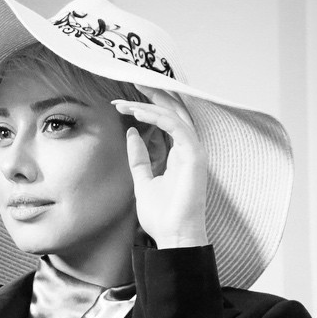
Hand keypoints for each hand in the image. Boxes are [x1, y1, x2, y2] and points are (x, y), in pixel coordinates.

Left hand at [113, 87, 208, 248]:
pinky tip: (137, 113)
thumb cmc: (162, 216)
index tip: (122, 103)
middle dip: (153, 95)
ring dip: (152, 102)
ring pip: (174, 114)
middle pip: (172, 112)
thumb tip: (131, 133)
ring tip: (129, 96)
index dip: (146, 108)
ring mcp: (192, 151)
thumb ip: (139, 158)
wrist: (173, 236)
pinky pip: (175, 126)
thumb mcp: (143, 181)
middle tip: (131, 81)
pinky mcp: (194, 155)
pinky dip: (157, 117)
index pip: (164, 122)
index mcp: (177, 154)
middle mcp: (187, 149)